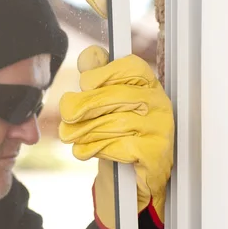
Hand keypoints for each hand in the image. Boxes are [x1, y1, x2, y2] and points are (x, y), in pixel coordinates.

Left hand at [58, 45, 173, 228]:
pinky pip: (121, 146)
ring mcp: (160, 128)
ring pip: (116, 123)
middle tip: (67, 113)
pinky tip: (85, 150)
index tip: (84, 83)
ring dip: (86, 131)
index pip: (131, 67)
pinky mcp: (155, 153)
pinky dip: (98, 148)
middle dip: (86, 105)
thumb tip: (89, 56)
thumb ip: (99, 75)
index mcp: (148, 83)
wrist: (136, 172)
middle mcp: (158, 102)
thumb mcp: (109, 99)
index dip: (104, 72)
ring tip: (69, 135)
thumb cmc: (121, 129)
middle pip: (118, 96)